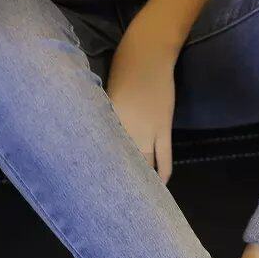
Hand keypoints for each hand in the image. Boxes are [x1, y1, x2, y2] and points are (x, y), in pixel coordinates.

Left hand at [107, 13, 179, 184]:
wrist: (147, 53)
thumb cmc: (121, 68)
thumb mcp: (104, 96)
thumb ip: (104, 120)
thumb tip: (100, 140)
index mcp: (106, 122)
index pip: (101, 156)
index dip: (98, 176)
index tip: (93, 192)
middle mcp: (125, 131)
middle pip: (121, 166)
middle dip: (118, 186)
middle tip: (115, 204)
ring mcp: (146, 132)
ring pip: (145, 166)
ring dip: (143, 184)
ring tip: (139, 200)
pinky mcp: (163, 129)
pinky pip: (164, 159)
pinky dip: (162, 174)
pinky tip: (159, 186)